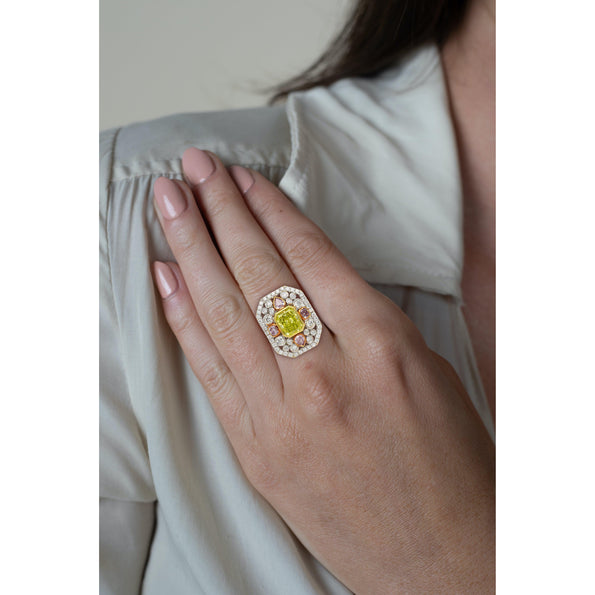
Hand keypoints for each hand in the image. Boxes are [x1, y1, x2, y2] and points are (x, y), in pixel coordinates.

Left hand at [151, 148, 494, 593]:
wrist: (439, 558)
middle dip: (221, 212)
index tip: (243, 179)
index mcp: (382, 348)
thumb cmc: (449, 464)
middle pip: (260, 274)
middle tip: (192, 170)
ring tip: (169, 204)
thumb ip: (367, 322)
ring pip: (225, 313)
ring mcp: (283, 416)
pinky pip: (211, 372)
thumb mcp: (426, 370)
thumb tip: (313, 281)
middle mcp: (327, 375)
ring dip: (192, 250)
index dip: (272, 211)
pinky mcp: (255, 452)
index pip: (311, 258)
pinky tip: (165, 278)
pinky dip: (184, 321)